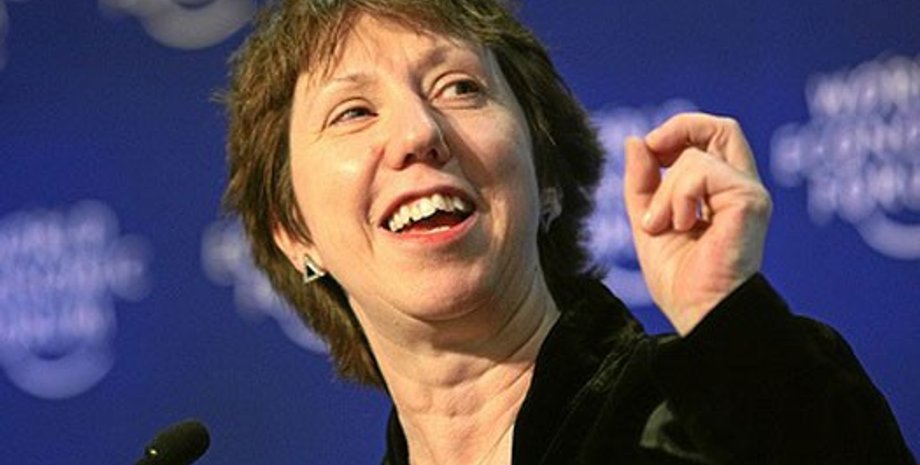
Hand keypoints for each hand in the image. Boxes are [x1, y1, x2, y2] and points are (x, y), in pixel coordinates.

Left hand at [623, 113, 771, 334]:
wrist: (698, 314)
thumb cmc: (680, 281)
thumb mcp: (648, 220)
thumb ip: (642, 182)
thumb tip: (635, 141)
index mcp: (721, 192)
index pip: (710, 137)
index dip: (677, 132)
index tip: (649, 154)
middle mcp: (741, 188)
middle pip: (722, 127)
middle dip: (679, 129)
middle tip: (653, 153)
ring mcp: (748, 193)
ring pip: (696, 156)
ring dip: (664, 191)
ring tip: (662, 226)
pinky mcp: (749, 201)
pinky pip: (701, 171)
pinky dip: (677, 196)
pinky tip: (679, 226)